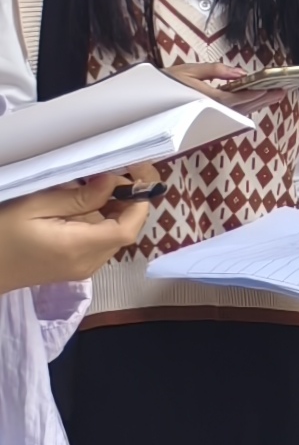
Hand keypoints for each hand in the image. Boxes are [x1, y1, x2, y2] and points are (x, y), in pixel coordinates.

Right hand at [0, 165, 160, 293]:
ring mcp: (84, 269)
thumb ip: (76, 197)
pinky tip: (85, 206)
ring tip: (98, 186)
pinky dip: (102, 223)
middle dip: (128, 202)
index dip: (137, 202)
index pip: (128, 228)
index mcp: (78, 248)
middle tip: (115, 175)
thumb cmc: (1, 234)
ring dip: (116, 211)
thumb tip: (112, 182)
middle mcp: (88, 263)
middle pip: (126, 232)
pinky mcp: (76, 269)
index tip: (133, 175)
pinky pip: (101, 243)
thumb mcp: (34, 207)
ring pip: (115, 237)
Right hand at [166, 60, 294, 111]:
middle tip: (283, 90)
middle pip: (243, 108)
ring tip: (277, 94)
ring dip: (260, 103)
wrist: (151, 98)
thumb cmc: (169, 81)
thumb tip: (240, 73)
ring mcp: (211, 116)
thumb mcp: (189, 70)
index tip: (269, 89)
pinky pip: (234, 113)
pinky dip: (249, 106)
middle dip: (264, 99)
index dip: (253, 95)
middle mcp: (210, 111)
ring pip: (241, 112)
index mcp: (204, 99)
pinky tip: (260, 99)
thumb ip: (215, 70)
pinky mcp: (211, 118)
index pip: (234, 99)